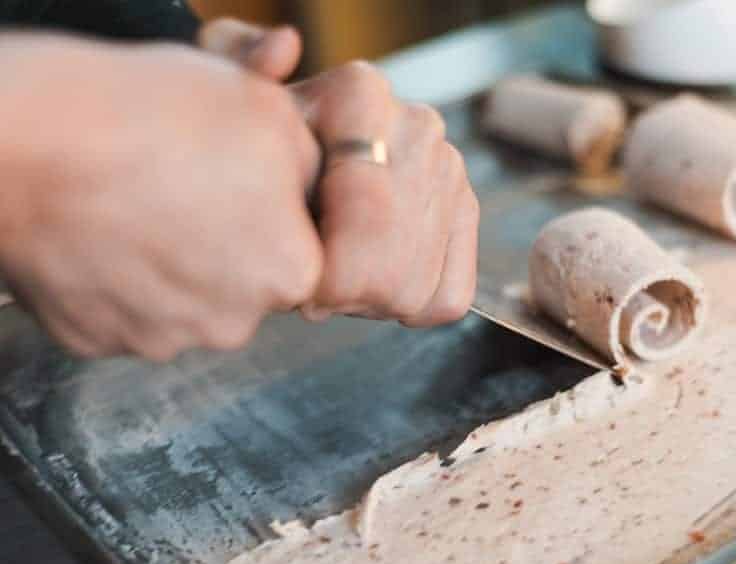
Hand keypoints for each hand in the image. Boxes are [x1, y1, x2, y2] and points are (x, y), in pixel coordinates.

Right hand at [0, 35, 322, 360]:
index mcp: (291, 273)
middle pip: (241, 282)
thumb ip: (308, 161)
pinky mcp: (98, 341)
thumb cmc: (151, 119)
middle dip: (222, 241)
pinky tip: (102, 231)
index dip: (270, 210)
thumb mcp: (268, 110)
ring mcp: (161, 338)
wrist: (32, 142)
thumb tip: (309, 184)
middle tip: (182, 185)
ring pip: (181, 299)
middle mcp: (232, 324)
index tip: (237, 181)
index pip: (300, 251)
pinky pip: (122, 308)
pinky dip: (116, 277)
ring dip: (168, 261)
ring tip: (136, 203)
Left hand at [201, 20, 479, 326]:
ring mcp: (450, 172)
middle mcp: (418, 128)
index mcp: (363, 95)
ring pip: (417, 290)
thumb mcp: (235, 104)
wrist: (302, 149)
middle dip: (342, 296)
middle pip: (390, 269)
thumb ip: (241, 64)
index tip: (289, 269)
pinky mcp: (467, 212)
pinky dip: (407, 308)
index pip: (367, 216)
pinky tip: (370, 285)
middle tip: (308, 288)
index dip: (322, 272)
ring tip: (335, 280)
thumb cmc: (260, 139)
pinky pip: (449, 298)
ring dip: (367, 304)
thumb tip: (282, 50)